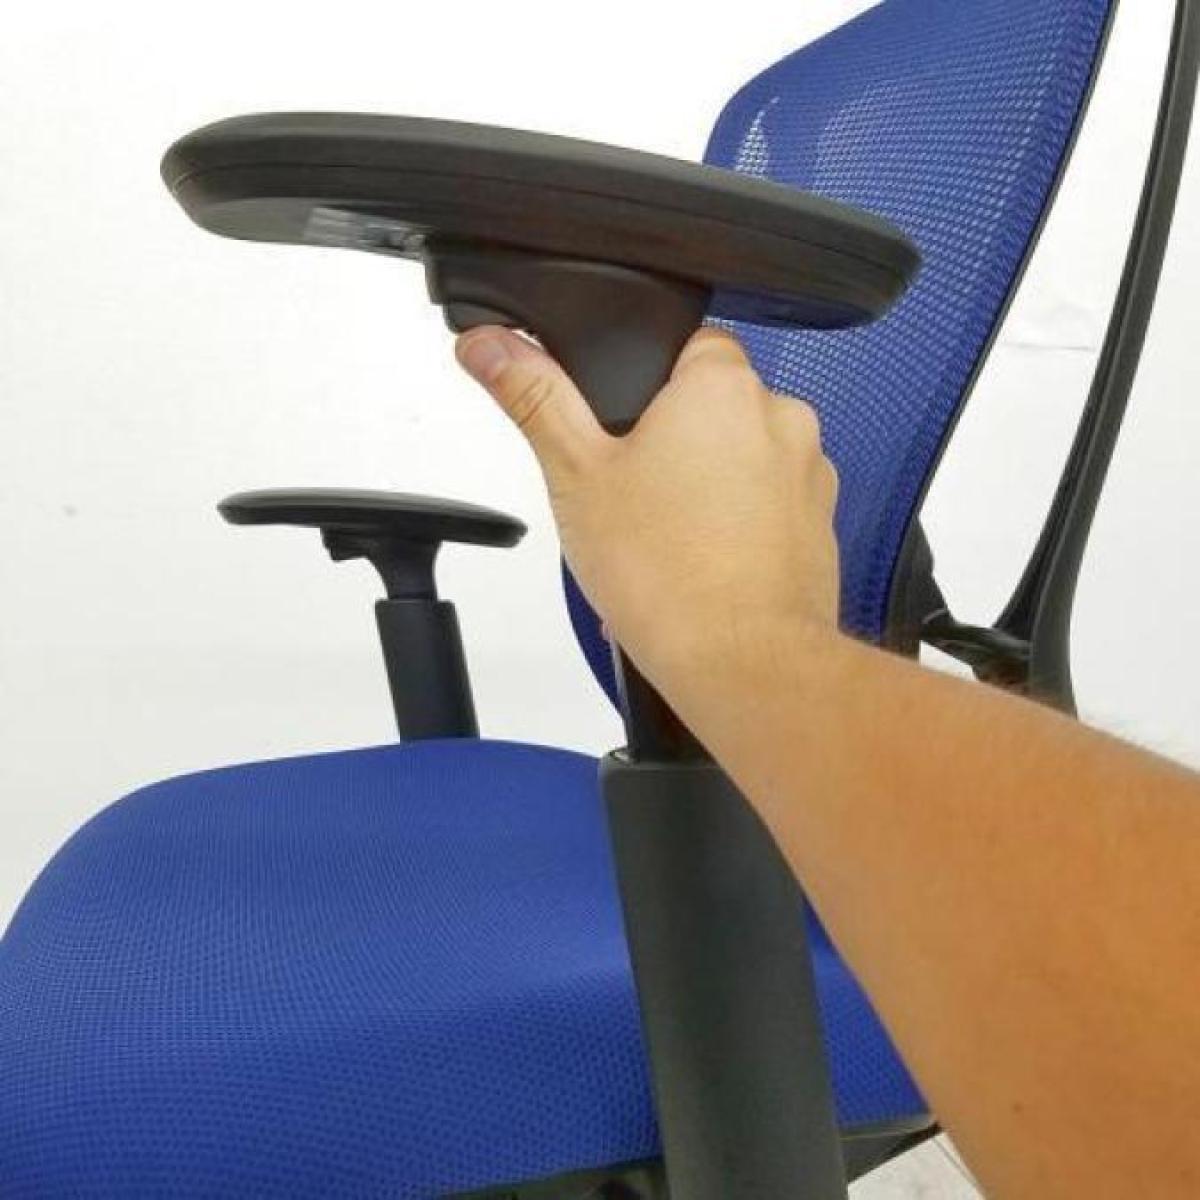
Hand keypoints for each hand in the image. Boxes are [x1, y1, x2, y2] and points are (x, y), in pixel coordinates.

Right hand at [454, 325, 839, 687]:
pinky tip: (698, 571)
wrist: (743, 662)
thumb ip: (535, 399)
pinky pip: (769, 513)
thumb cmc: (667, 574)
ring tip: (664, 547)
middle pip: (713, 411)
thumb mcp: (576, 476)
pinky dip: (737, 533)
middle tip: (633, 498)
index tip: (620, 433)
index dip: (645, 389)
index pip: (686, 346)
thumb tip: (491, 348)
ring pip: (743, 464)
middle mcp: (781, 418)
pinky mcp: (821, 528)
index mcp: (721, 385)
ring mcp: (810, 475)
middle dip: (673, 446)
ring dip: (707, 492)